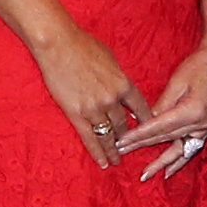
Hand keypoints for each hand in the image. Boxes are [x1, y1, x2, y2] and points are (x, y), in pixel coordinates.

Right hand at [34, 20, 149, 169]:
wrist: (58, 44)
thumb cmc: (83, 45)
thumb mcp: (110, 59)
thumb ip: (118, 77)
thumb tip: (121, 88)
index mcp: (124, 84)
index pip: (141, 109)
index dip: (146, 122)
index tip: (149, 131)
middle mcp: (112, 99)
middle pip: (124, 125)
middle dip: (128, 138)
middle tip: (130, 149)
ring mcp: (94, 109)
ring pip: (109, 135)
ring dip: (114, 150)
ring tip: (117, 161)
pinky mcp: (76, 114)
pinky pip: (89, 138)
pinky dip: (97, 152)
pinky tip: (103, 162)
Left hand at [113, 36, 206, 179]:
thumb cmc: (198, 66)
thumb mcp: (176, 83)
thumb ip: (161, 105)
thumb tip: (146, 121)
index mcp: (192, 111)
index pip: (158, 128)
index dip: (138, 136)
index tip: (122, 142)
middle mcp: (200, 124)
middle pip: (166, 139)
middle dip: (142, 146)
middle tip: (122, 152)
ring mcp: (206, 127)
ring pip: (179, 150)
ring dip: (162, 163)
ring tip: (147, 174)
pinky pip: (190, 148)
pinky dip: (179, 160)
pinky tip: (169, 170)